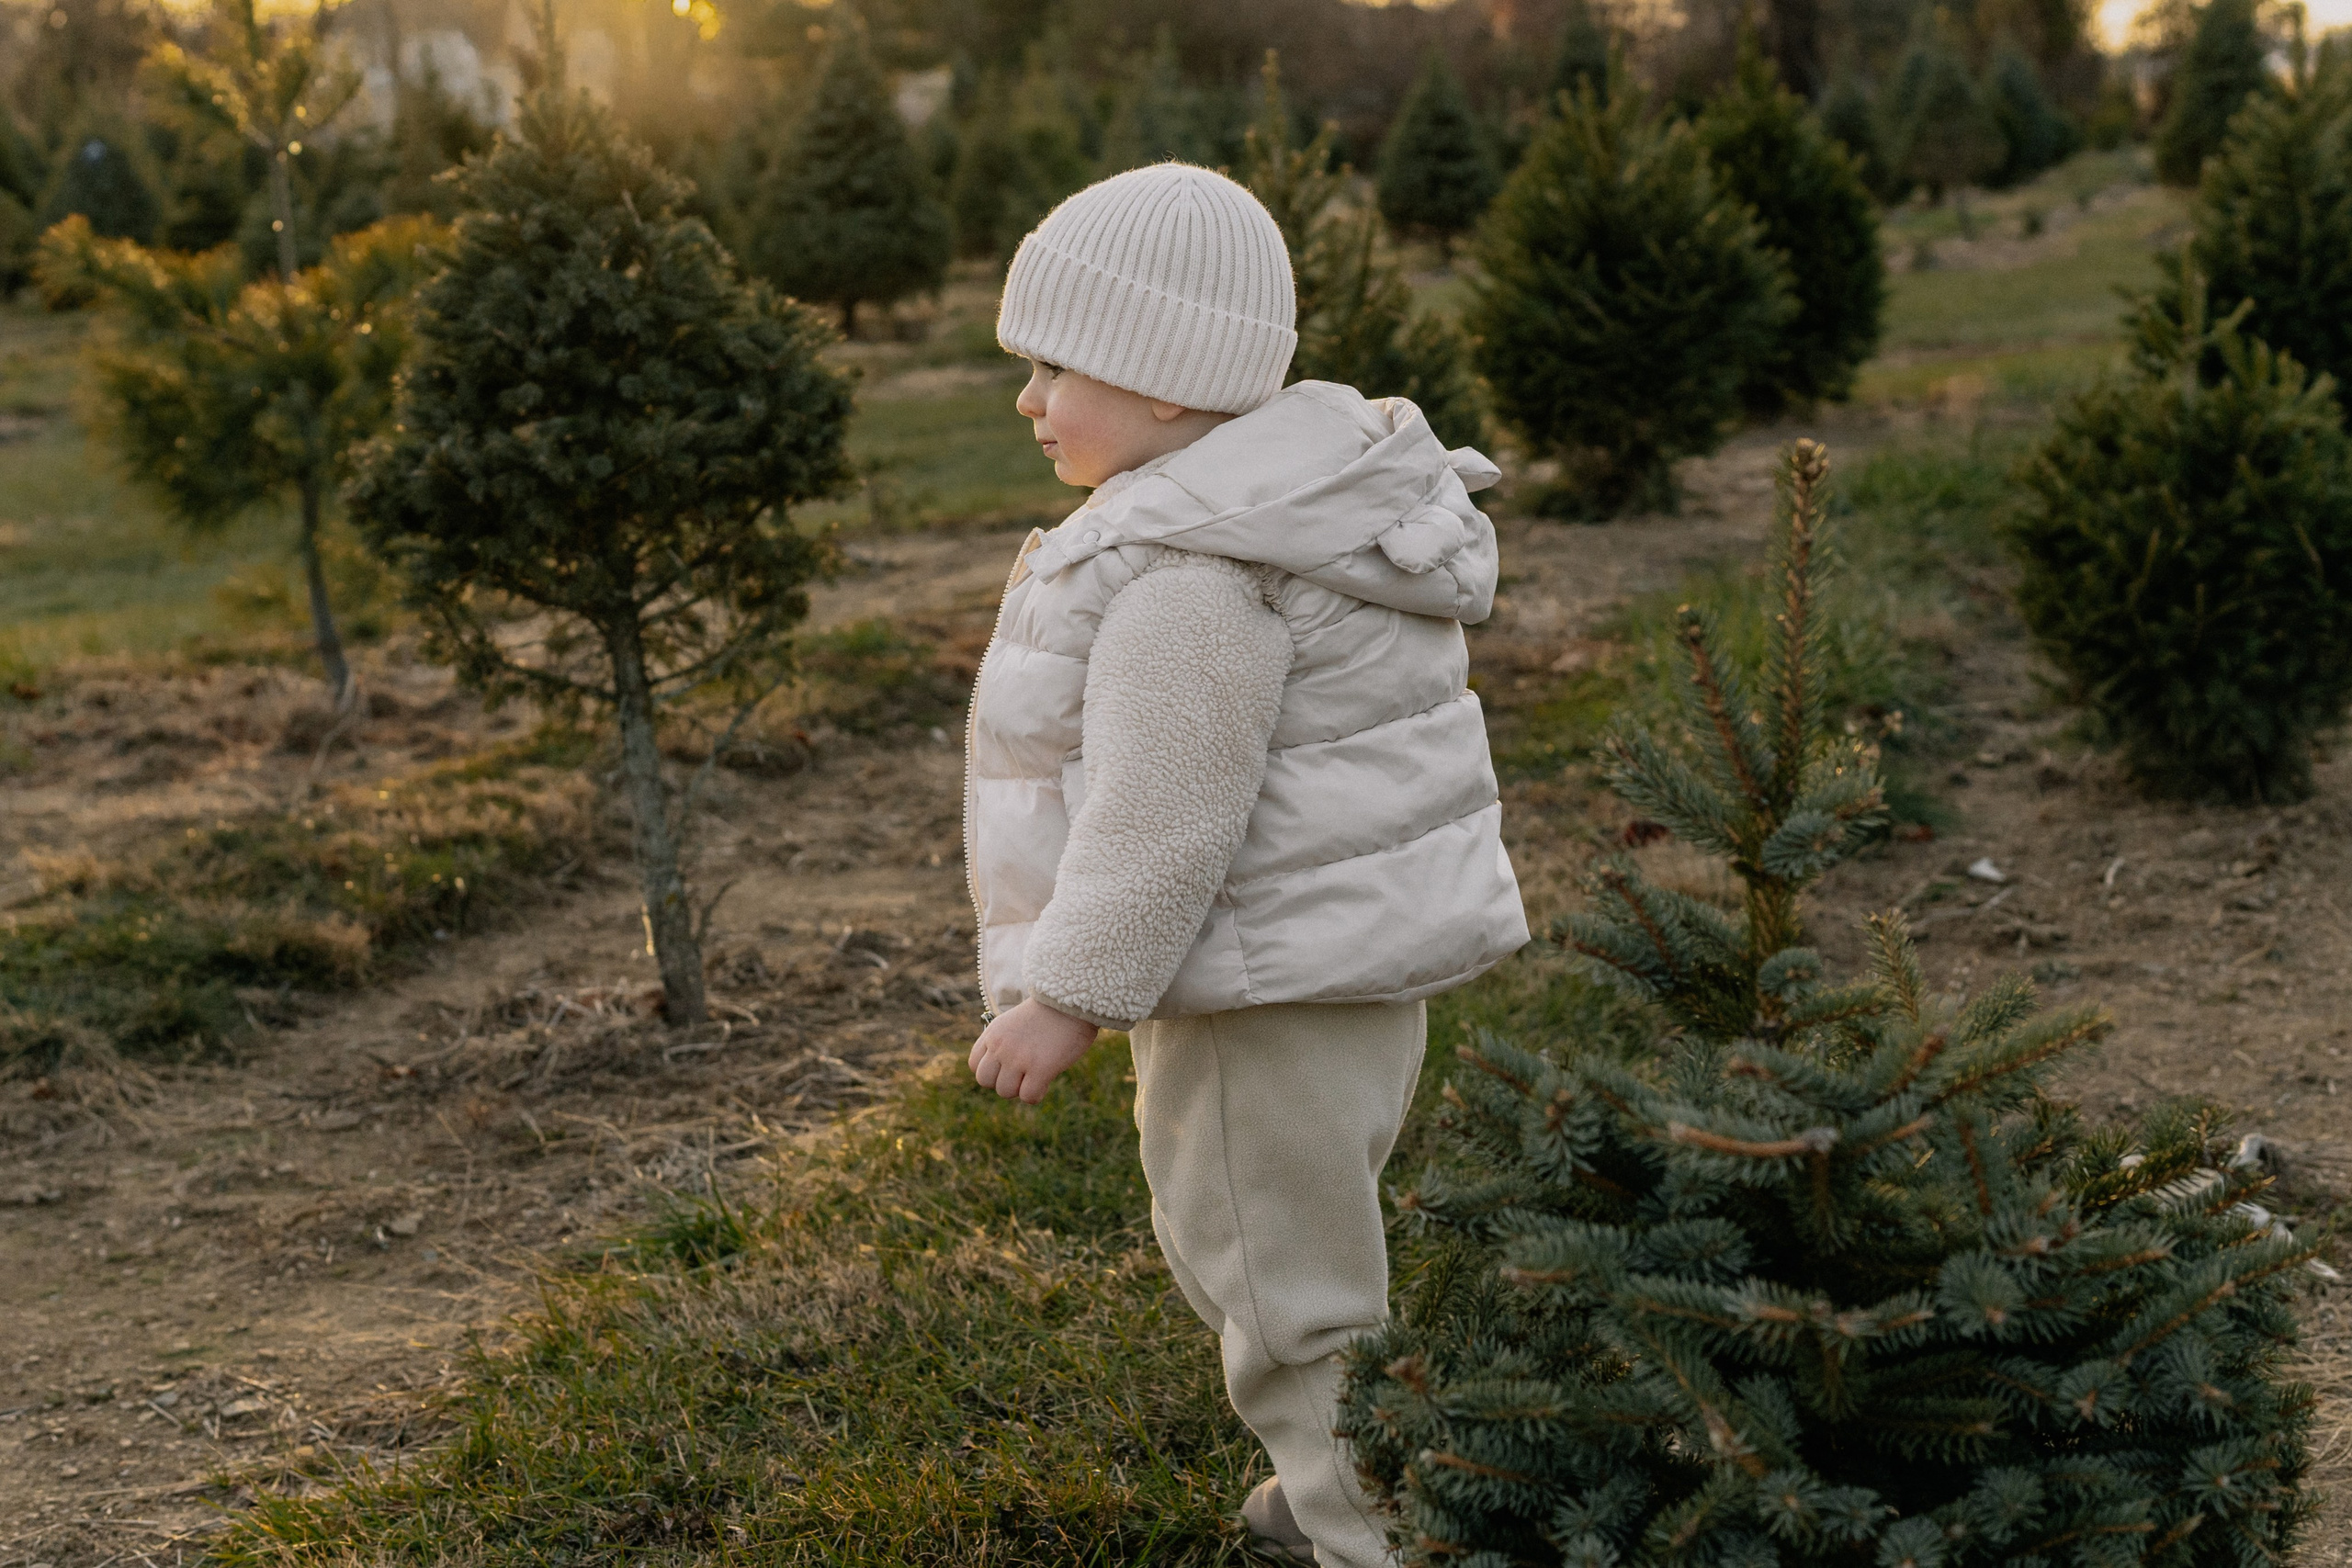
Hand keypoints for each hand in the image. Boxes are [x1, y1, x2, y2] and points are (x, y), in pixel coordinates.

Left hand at [969, 998, 1100, 1104]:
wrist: (1071, 1001)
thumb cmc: (1048, 1012)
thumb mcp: (1013, 1021)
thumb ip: (1002, 1042)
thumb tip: (1002, 1069)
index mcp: (993, 1034)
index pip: (974, 1064)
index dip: (991, 1070)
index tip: (1007, 1066)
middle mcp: (1000, 1047)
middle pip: (985, 1081)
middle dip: (1002, 1082)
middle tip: (1021, 1074)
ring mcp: (1018, 1059)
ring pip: (1005, 1092)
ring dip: (1020, 1088)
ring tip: (1036, 1075)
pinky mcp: (1039, 1069)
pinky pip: (1028, 1097)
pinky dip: (1037, 1094)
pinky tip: (1046, 1081)